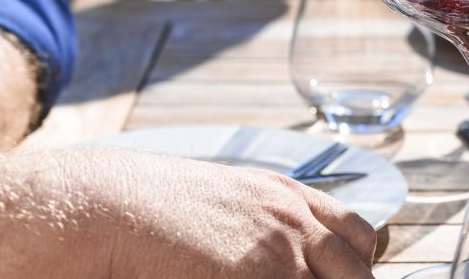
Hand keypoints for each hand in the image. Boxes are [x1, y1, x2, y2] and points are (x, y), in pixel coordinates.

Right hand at [0, 147, 377, 278]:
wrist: (109, 206)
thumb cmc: (156, 206)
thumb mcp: (227, 198)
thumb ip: (266, 221)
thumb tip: (288, 255)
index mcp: (289, 196)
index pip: (358, 236)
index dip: (359, 266)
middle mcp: (293, 219)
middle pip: (356, 271)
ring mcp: (278, 252)